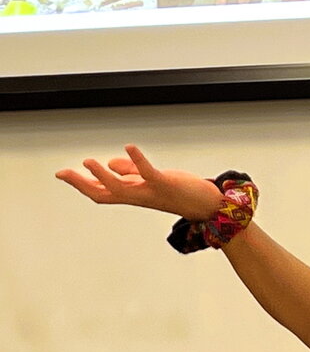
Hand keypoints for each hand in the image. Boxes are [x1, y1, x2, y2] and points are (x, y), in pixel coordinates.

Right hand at [55, 144, 223, 220]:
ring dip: (102, 175)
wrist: (205, 205)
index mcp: (133, 194)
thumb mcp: (151, 180)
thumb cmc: (179, 191)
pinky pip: (147, 173)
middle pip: (103, 193)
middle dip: (82, 184)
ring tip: (88, 161)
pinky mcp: (165, 183)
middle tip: (63, 173)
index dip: (81, 184)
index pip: (101, 191)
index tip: (62, 174)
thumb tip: (111, 163)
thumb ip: (130, 173)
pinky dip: (137, 160)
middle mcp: (137, 196)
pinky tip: (128, 147)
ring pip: (119, 188)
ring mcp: (149, 191)